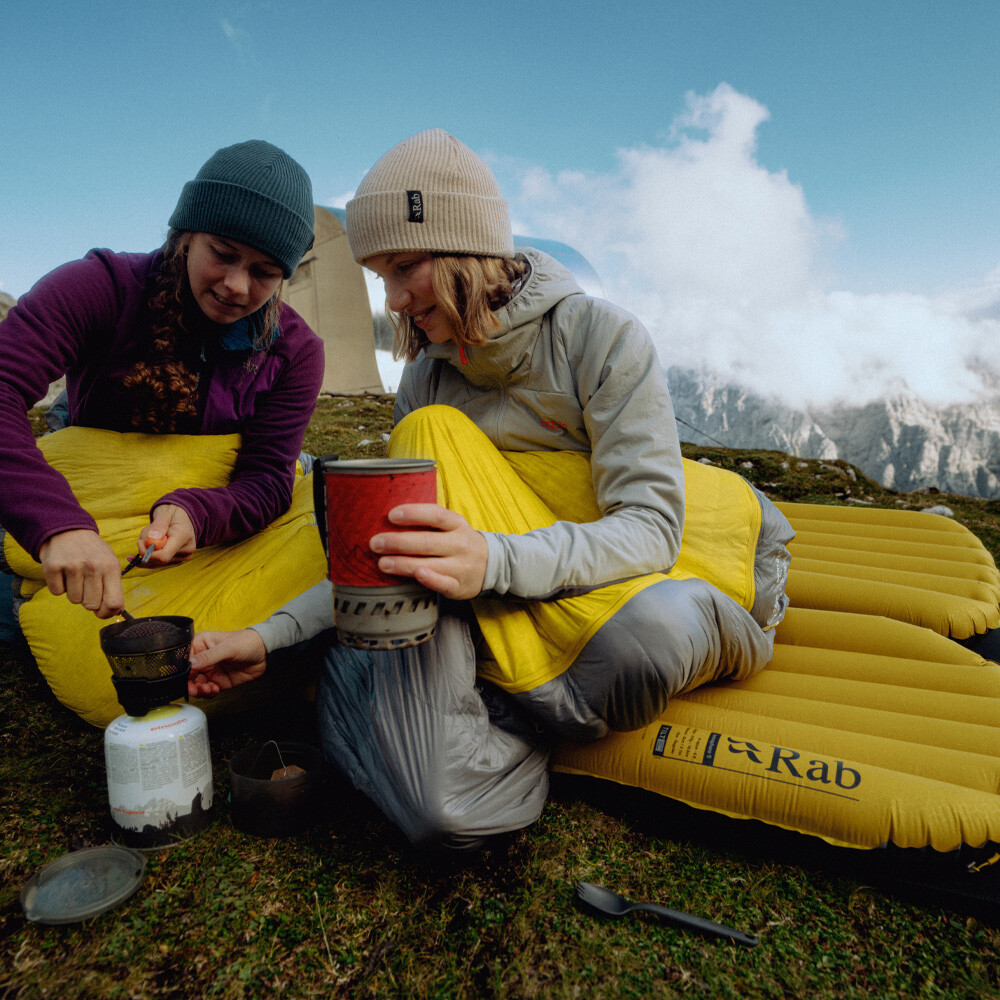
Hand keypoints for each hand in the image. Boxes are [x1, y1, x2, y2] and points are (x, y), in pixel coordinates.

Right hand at [39, 529, 123, 618]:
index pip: (114, 602)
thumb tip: (116, 611)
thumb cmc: (92, 552)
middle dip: (89, 600)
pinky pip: (57, 592)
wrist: (68, 530)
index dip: (107, 613)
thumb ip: (114, 587)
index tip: (102, 612)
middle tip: (86, 586)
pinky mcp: (53, 566)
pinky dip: (59, 586)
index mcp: (111, 566)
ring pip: (74, 600)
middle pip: (92, 605)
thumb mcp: (109, 563)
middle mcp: (93, 566)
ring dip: (74, 592)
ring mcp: (72, 566)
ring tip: (75, 575)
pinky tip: (63, 572)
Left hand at [140, 504, 196, 563]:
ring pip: (155, 562)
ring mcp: (183, 557)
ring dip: (147, 550)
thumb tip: (151, 539)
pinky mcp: (178, 560)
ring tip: (152, 536)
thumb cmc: (172, 513)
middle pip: (158, 560)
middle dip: (146, 548)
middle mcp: (187, 550)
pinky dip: (149, 556)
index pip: (163, 556)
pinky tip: (143, 550)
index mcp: (184, 537)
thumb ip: (158, 525)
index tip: (139, 542)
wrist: (183, 516)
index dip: (147, 553)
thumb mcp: (165, 513)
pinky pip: (158, 564)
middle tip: (144, 534)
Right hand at [188, 629, 267, 697]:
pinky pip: (207, 690)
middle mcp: (203, 658)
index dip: (183, 670)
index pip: (184, 659)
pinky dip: (208, 693)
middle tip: (195, 689)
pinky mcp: (218, 681)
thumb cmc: (247, 642)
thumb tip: (191, 664)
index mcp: (201, 644)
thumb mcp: (228, 647)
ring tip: (208, 689)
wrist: (265, 653)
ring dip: (199, 690)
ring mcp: (210, 670)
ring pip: (196, 684)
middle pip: (188, 675)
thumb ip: (209, 656)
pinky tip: (215, 690)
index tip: (185, 678)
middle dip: (190, 683)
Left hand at [370, 503, 487, 599]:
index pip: (436, 515)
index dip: (413, 514)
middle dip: (398, 542)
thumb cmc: (459, 542)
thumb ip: (428, 522)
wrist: (492, 565)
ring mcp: (461, 566)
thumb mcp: (451, 526)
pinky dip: (431, 579)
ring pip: (431, 563)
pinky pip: (444, 583)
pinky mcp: (459, 586)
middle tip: (375, 543)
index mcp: (457, 524)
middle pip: (428, 541)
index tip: (391, 515)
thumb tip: (389, 519)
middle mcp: (460, 544)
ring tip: (382, 563)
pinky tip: (416, 574)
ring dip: (404, 563)